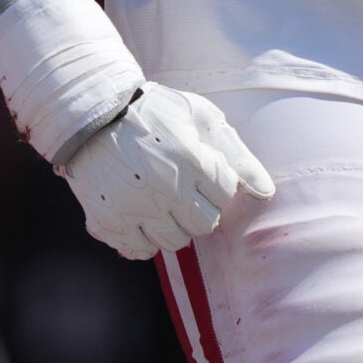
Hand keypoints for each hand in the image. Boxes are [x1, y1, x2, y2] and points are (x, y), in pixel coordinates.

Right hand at [60, 83, 275, 258]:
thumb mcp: (201, 118)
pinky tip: (140, 215)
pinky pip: (137, 251)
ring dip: (172, 224)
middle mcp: (164, 190)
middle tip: (182, 187)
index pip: (224, 195)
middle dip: (199, 207)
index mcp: (191, 161)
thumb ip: (238, 155)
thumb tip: (267, 192)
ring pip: (172, 242)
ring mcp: (133, 208)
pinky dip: (142, 239)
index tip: (199, 167)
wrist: (95, 112)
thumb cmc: (155, 112)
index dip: (216, 181)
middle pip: (203, 225)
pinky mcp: (107, 220)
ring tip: (160, 199)